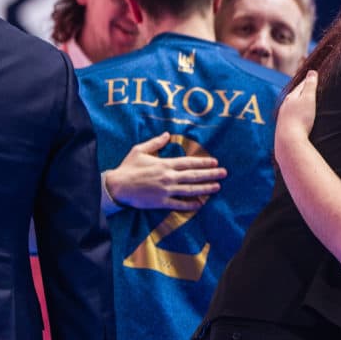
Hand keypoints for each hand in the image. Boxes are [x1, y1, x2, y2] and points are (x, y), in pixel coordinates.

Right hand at [103, 132, 225, 210]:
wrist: (116, 186)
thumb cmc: (127, 167)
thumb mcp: (140, 150)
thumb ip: (155, 143)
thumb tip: (167, 134)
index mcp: (165, 164)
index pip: (189, 162)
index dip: (203, 162)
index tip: (215, 162)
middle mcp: (168, 177)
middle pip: (194, 175)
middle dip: (211, 174)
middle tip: (224, 173)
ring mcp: (166, 190)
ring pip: (190, 189)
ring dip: (205, 188)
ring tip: (217, 187)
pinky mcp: (161, 202)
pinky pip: (178, 204)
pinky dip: (190, 205)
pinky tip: (200, 204)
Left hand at [275, 71, 318, 162]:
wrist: (289, 140)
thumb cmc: (300, 119)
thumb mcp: (308, 99)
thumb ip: (310, 85)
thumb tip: (312, 72)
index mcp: (291, 97)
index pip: (301, 85)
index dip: (309, 80)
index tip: (314, 75)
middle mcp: (285, 105)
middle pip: (295, 95)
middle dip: (302, 91)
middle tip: (309, 86)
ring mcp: (283, 116)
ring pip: (291, 106)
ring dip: (297, 103)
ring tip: (304, 102)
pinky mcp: (284, 127)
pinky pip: (290, 117)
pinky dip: (295, 114)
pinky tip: (297, 118)